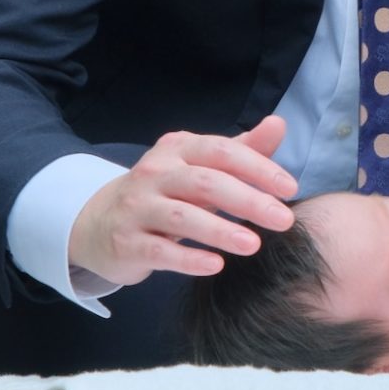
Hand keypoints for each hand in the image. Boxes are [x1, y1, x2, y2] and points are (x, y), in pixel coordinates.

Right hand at [68, 115, 296, 284]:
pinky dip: (189, 258)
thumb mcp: (201, 167)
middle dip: (249, 201)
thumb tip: (279, 124)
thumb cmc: (165, 192)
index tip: (289, 188)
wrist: (99, 224)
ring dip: (221, 230)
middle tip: (284, 220)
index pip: (222, 151)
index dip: (258, 168)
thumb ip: (242, 150)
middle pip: (206, 183)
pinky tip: (216, 266)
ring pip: (182, 216)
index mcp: (178, 148)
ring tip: (253, 244)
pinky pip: (160, 251)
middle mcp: (155, 172)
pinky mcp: (125, 241)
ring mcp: (136, 206)